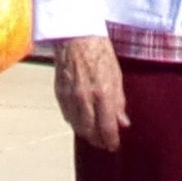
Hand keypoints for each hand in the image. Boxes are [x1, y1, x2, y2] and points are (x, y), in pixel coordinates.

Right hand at [55, 33, 128, 152]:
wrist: (76, 35)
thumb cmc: (99, 51)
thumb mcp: (116, 75)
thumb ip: (119, 101)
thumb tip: (123, 122)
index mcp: (103, 94)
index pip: (107, 128)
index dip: (111, 141)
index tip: (114, 145)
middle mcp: (85, 99)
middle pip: (90, 132)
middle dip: (98, 141)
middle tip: (105, 143)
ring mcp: (69, 97)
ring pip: (77, 127)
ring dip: (87, 133)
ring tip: (94, 134)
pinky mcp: (59, 93)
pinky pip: (67, 115)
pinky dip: (75, 122)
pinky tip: (81, 120)